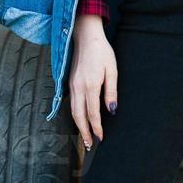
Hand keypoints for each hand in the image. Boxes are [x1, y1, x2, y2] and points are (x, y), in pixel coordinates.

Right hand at [69, 14, 117, 150]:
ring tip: (84, 137)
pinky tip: (79, 120)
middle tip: (89, 145)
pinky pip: (71, 103)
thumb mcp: (112, 71)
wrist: (86, 37)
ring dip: (78, 126)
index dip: (97, 128)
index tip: (101, 138)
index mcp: (91, 85)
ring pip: (73, 111)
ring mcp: (72, 85)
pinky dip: (75, 115)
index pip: (93, 113)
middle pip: (79, 116)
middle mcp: (78, 88)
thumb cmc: (102, 52)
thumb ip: (111, 92)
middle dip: (84, 132)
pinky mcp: (70, 83)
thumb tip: (112, 111)